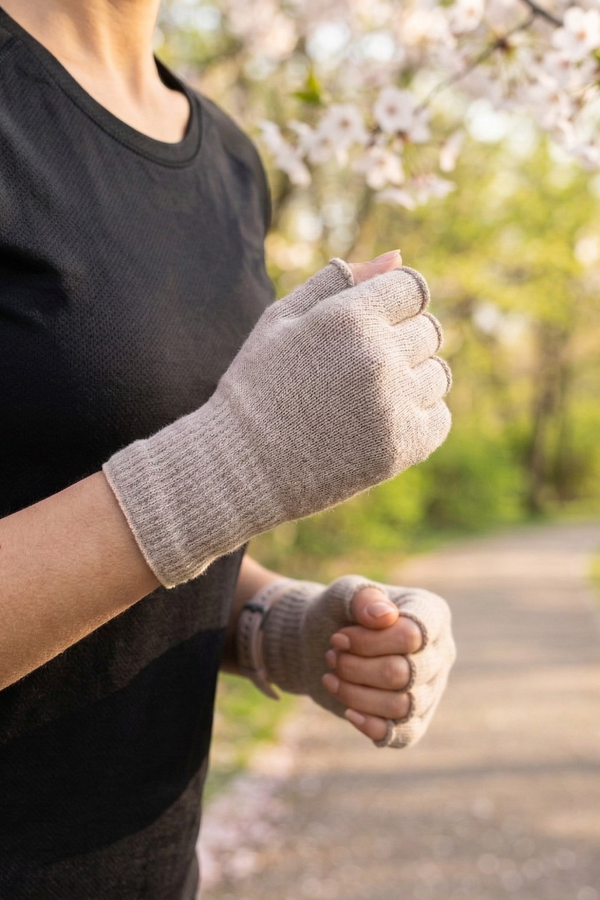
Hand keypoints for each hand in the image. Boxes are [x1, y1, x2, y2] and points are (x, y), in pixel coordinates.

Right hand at [105, 250, 450, 587]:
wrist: (238, 467)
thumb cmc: (257, 386)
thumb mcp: (282, 321)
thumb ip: (337, 282)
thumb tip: (398, 257)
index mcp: (348, 317)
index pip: (412, 287)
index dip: (391, 304)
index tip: (366, 327)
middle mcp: (378, 357)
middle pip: (429, 330)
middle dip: (400, 341)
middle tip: (355, 368)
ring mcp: (394, 405)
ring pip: (437, 374)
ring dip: (410, 380)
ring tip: (363, 398)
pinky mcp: (402, 447)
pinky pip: (439, 417)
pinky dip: (417, 418)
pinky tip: (377, 423)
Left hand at [255, 574, 455, 748]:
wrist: (324, 643)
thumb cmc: (340, 612)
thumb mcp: (344, 594)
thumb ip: (363, 597)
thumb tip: (385, 616)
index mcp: (432, 615)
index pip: (412, 636)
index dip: (369, 642)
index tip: (337, 638)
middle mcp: (439, 653)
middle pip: (403, 673)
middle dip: (356, 668)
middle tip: (331, 656)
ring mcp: (430, 689)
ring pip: (401, 706)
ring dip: (355, 694)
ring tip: (331, 676)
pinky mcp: (415, 719)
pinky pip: (402, 735)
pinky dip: (371, 726)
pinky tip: (348, 711)